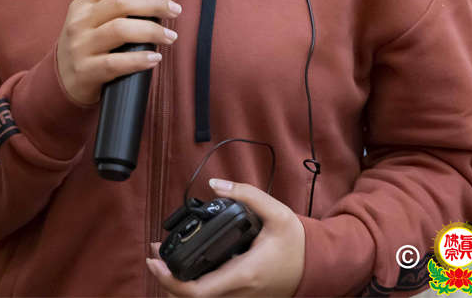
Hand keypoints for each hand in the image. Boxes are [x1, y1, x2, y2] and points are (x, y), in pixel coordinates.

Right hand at [56, 0, 179, 104]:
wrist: (61, 81)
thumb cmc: (89, 45)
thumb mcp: (96, 20)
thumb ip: (124, 6)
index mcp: (84, 2)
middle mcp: (80, 20)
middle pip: (121, 1)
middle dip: (154, 3)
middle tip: (175, 10)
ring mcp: (81, 45)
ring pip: (120, 30)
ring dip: (152, 31)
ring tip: (171, 37)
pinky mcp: (85, 70)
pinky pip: (116, 63)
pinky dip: (139, 60)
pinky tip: (155, 58)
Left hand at [146, 179, 304, 296]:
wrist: (317, 265)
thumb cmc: (297, 242)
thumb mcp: (276, 212)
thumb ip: (246, 194)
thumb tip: (215, 184)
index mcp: (244, 274)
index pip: (197, 290)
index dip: (169, 279)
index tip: (154, 261)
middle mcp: (240, 293)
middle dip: (166, 281)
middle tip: (154, 256)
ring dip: (178, 285)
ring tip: (165, 261)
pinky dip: (193, 288)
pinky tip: (186, 269)